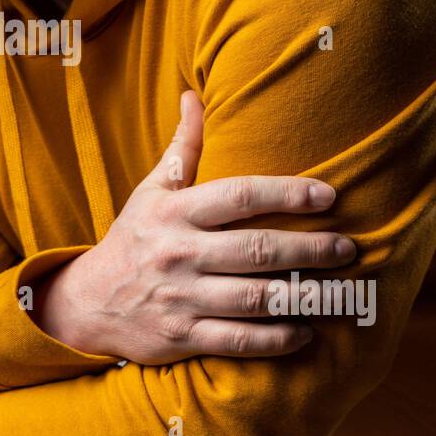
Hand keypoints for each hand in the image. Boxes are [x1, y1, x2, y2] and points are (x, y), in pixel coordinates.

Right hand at [33, 89, 355, 362]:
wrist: (87, 301)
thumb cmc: (134, 238)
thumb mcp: (152, 190)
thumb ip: (182, 148)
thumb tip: (194, 96)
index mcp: (175, 212)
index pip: (238, 196)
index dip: (286, 194)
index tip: (327, 195)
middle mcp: (178, 253)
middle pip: (255, 249)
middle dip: (309, 248)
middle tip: (347, 247)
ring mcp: (181, 298)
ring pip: (253, 299)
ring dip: (303, 296)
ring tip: (340, 292)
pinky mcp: (182, 337)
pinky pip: (238, 340)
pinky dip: (275, 339)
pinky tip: (305, 332)